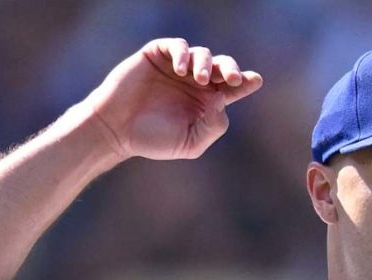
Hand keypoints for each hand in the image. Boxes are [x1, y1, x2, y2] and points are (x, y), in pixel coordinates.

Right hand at [82, 38, 262, 161]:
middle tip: (233, 79)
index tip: (255, 81)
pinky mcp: (157, 55)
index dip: (246, 81)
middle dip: (231, 69)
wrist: (116, 129)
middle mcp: (195, 81)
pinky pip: (176, 45)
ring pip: (202, 54)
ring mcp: (176, 66)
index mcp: (207, 101)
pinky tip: (180, 70)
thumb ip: (212, 126)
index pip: (233, 87)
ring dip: (205, 64)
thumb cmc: (152, 140)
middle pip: (222, 66)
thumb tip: (223, 102)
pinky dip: (182, 54)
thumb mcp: (190, 143)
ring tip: (200, 79)